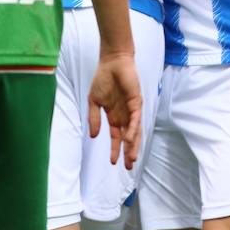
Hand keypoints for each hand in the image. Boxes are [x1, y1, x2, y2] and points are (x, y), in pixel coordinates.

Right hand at [88, 52, 143, 168]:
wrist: (112, 62)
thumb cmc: (103, 79)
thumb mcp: (94, 101)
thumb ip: (94, 118)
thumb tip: (93, 136)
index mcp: (114, 115)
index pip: (116, 137)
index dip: (115, 149)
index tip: (113, 162)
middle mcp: (124, 115)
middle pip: (128, 138)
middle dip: (128, 153)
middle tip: (128, 167)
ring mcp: (131, 109)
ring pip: (134, 132)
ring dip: (133, 145)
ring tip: (131, 159)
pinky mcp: (136, 102)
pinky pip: (135, 119)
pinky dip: (133, 129)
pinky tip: (129, 140)